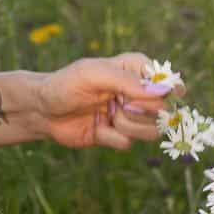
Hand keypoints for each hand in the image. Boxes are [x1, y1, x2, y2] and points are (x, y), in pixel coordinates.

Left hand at [34, 51, 183, 150]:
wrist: (42, 110)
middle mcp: (138, 93)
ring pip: (150, 131)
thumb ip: (128, 82)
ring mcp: (130, 115)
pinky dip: (110, 138)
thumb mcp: (94, 74)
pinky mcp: (119, 135)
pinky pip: (128, 143)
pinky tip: (96, 128)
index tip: (153, 97)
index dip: (167, 94)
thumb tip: (164, 90)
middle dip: (141, 112)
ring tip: (107, 115)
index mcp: (137, 70)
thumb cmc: (65, 84)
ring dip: (126, 126)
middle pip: (164, 111)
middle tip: (119, 105)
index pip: (170, 83)